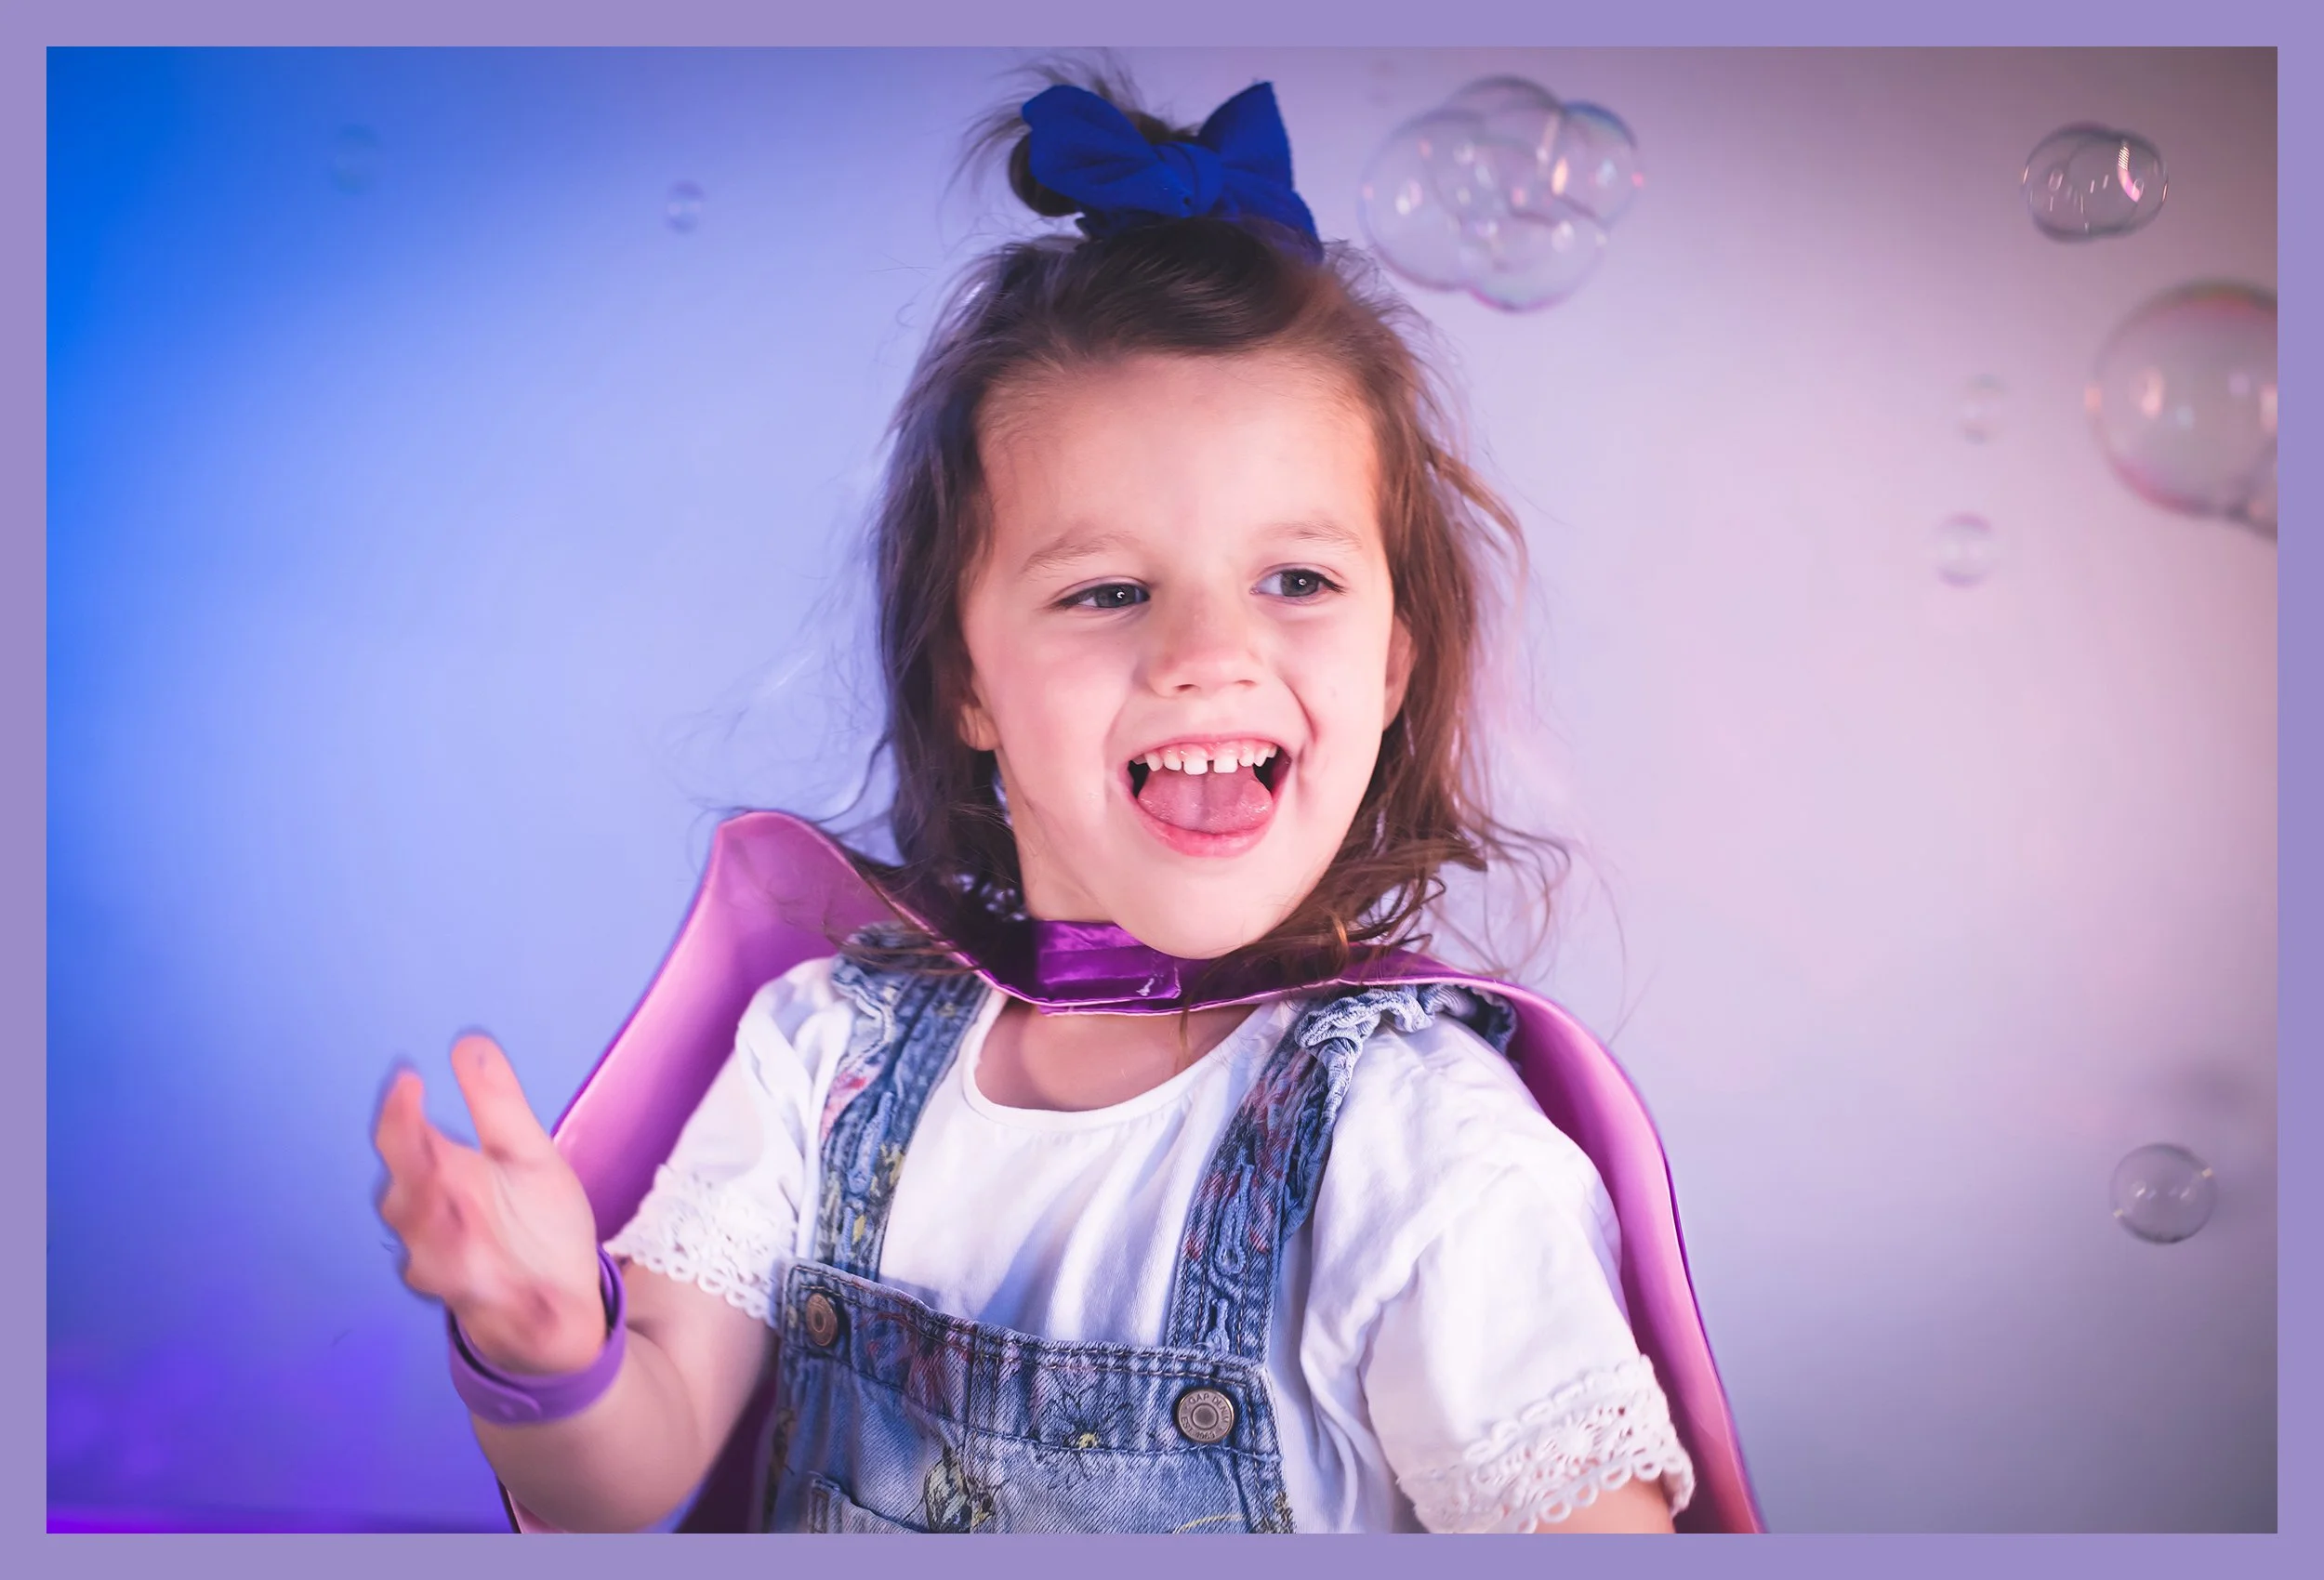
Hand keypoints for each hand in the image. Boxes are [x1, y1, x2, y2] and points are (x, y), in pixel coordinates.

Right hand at [373, 1034, 607, 1375]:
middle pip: (408, 1206)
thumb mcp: (527, 1155)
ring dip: (446, 1244)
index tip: (407, 1079)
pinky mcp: (499, 1320)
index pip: (406, 1148)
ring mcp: (465, 1280)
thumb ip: (495, 1104)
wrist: (561, 1308)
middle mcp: (438, 1233)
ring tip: (463, 1214)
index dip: (399, 1118)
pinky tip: (539, 1296)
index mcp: (444, 1186)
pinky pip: (497, 1315)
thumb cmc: (534, 1225)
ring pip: (435, 1265)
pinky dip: (514, 1307)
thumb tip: (467, 1040)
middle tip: (430, 1152)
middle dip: (415, 1182)